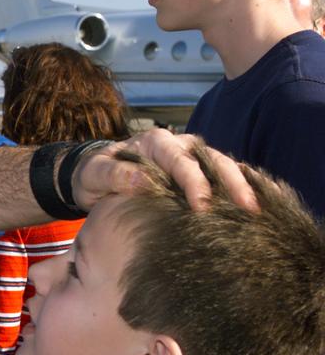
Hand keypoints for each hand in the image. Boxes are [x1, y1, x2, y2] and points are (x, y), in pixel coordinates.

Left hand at [73, 130, 256, 211]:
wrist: (97, 178)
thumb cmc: (95, 175)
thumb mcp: (95, 174)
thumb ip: (113, 174)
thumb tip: (142, 180)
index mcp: (155, 142)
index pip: (180, 161)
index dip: (194, 183)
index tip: (202, 206)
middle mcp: (180, 146)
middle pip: (213, 161)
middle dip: (232, 184)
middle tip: (250, 209)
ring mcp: (193, 160)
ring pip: (225, 169)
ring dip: (242, 188)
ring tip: (259, 212)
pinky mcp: (199, 177)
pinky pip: (223, 181)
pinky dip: (239, 190)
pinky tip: (255, 210)